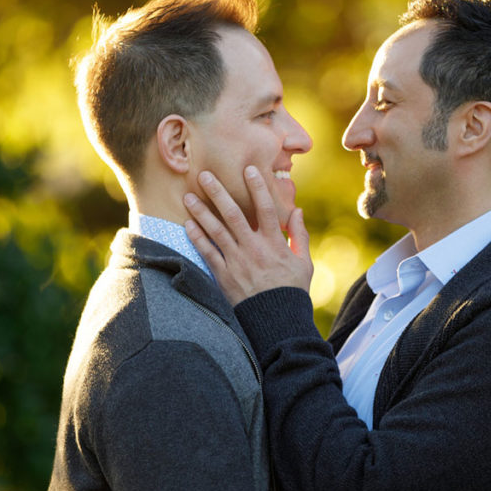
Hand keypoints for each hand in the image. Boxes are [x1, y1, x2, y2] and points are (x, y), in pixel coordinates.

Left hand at [183, 165, 312, 305]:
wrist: (277, 321)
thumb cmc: (292, 291)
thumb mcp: (303, 262)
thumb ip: (300, 235)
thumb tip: (298, 210)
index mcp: (274, 243)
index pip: (265, 209)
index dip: (257, 188)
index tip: (248, 169)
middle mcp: (254, 249)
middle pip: (234, 214)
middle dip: (218, 193)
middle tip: (205, 175)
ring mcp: (237, 262)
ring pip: (216, 231)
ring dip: (201, 212)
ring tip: (188, 196)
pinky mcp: (224, 276)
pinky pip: (208, 253)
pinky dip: (197, 238)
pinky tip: (187, 224)